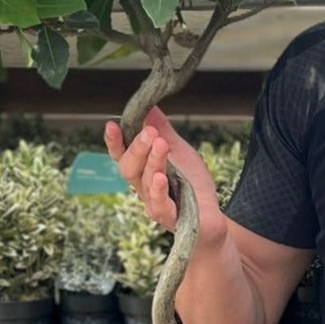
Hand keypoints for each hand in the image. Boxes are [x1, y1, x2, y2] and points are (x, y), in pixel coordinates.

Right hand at [103, 109, 227, 249]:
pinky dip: (159, 191)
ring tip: (160, 144)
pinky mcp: (171, 218)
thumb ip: (163, 131)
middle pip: (129, 168)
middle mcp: (143, 188)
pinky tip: (161, 177)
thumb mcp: (179, 151)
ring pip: (145, 183)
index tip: (112, 124)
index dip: (114, 141)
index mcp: (142, 170)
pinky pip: (160, 205)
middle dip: (137, 147)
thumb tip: (149, 105)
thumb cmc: (192, 185)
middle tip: (149, 132)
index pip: (122, 155)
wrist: (212, 217)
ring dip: (152, 162)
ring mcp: (154, 204)